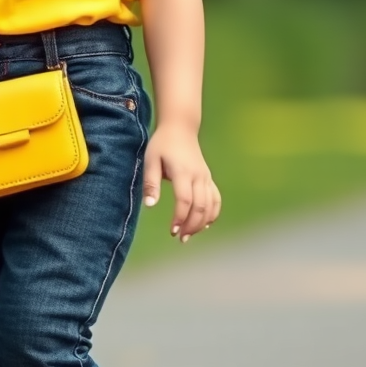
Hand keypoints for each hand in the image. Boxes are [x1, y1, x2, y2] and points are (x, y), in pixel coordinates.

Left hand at [142, 123, 220, 240]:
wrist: (180, 128)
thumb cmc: (162, 144)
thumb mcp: (151, 160)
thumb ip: (151, 182)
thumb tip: (149, 205)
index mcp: (183, 172)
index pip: (185, 200)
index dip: (180, 218)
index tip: (172, 231)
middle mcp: (198, 176)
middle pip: (200, 207)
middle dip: (191, 226)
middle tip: (180, 238)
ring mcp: (206, 177)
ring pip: (210, 205)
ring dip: (202, 223)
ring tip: (189, 234)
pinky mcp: (209, 178)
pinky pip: (216, 199)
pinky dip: (213, 213)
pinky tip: (204, 224)